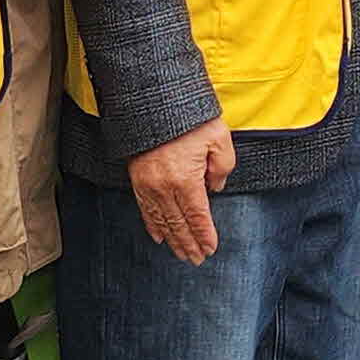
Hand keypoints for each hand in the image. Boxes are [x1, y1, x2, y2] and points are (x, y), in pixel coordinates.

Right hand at [131, 119, 236, 262]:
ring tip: (182, 254)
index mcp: (185, 179)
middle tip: (197, 259)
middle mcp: (164, 187)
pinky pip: (145, 209)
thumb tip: (215, 187)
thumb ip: (222, 167)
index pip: (197, 216)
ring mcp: (148, 184)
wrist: (155, 100)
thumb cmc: (191, 118)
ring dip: (173, 240)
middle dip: (189, 244)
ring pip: (162, 221)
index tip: (211, 248)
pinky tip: (158, 236)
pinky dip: (152, 225)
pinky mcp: (137, 178)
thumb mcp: (219, 138)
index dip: (205, 235)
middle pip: (179, 224)